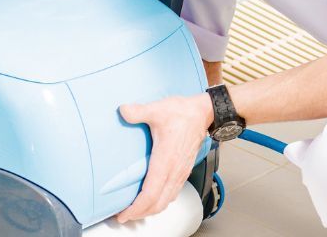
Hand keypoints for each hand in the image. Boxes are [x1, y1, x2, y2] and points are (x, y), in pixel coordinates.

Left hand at [116, 93, 213, 222]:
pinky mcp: (183, 171)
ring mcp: (180, 172)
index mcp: (165, 160)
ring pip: (165, 201)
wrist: (203, 114)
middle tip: (124, 216)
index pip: (151, 194)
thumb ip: (139, 111)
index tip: (123, 213)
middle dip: (140, 214)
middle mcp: (174, 171)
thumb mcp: (158, 109)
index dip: (136, 208)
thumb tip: (123, 111)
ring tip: (135, 211)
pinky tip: (152, 199)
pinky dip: (160, 202)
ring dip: (150, 210)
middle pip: (157, 204)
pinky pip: (172, 194)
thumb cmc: (183, 113)